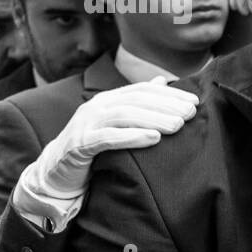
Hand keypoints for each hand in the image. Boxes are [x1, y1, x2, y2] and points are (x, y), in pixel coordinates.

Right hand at [15, 77, 197, 206]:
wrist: (56, 170)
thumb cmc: (93, 146)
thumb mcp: (116, 123)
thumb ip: (136, 103)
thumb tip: (161, 81)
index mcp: (109, 99)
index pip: (143, 90)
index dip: (170, 94)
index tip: (195, 101)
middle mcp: (97, 106)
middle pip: (136, 100)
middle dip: (166, 105)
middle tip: (191, 113)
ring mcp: (86, 123)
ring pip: (124, 116)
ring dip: (153, 119)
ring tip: (177, 126)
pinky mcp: (80, 144)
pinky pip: (107, 138)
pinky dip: (131, 137)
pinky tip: (153, 139)